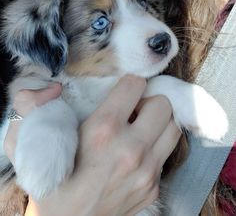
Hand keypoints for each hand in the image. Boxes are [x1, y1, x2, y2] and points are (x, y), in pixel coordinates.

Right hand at [5, 76, 180, 215]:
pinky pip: (167, 154)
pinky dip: (157, 145)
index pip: (135, 85)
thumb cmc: (50, 181)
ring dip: (159, 122)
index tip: (124, 89)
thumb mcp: (31, 141)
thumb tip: (54, 88)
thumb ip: (34, 107)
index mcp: (103, 130)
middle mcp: (130, 148)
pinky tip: (139, 151)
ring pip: (173, 127)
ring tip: (141, 127)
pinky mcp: (153, 188)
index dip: (130, 82)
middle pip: (163, 105)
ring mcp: (146, 171)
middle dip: (149, 101)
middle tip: (134, 109)